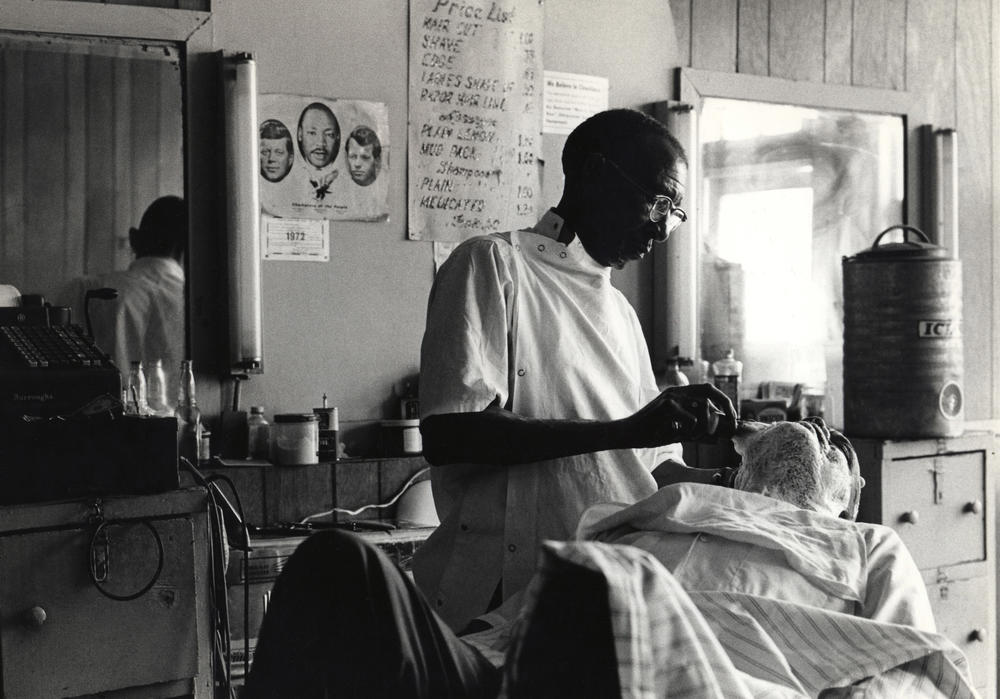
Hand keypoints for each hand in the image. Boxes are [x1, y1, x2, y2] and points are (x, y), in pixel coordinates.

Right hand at [622, 383, 737, 446]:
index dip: (724, 401)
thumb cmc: (651, 433)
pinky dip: (691, 431)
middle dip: (726, 407)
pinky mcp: (667, 407)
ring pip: (704, 407)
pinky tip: (676, 434)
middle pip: (710, 391)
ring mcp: (671, 397)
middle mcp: (676, 391)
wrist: (628, 434)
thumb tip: (717, 439)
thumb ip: (696, 434)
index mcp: (679, 394)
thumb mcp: (677, 433)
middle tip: (731, 425)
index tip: (732, 418)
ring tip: (692, 435)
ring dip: (705, 425)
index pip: (708, 389)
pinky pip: (692, 420)